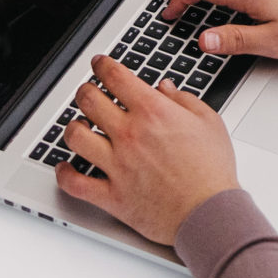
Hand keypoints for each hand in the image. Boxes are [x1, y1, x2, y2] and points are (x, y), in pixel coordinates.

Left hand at [58, 55, 238, 244]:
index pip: (115, 77)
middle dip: (85, 90)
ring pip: (75, 137)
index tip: (99, 64)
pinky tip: (66, 167)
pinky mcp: (111, 195)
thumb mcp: (209, 122)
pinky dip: (64, 174)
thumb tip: (165, 88)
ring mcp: (117, 165)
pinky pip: (75, 183)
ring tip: (79, 126)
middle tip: (88, 92)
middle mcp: (129, 135)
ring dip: (73, 127)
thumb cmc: (212, 171)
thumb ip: (184, 99)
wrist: (210, 214)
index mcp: (153, 112)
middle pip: (89, 100)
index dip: (102, 65)